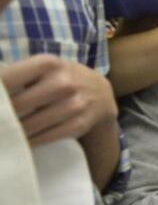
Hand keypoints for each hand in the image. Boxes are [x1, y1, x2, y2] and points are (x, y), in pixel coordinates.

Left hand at [0, 54, 116, 144]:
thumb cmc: (61, 78)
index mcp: (49, 63)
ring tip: (5, 133)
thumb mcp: (44, 67)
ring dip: (15, 131)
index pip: (10, 78)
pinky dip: (32, 141)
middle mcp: (64, 82)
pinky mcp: (81, 123)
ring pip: (33, 124)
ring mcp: (75, 104)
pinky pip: (48, 136)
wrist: (100, 92)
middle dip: (3, 116)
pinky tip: (22, 141)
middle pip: (19, 105)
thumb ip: (19, 75)